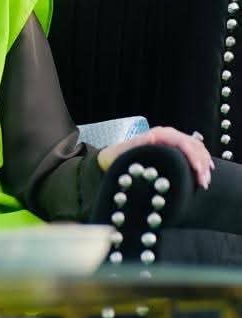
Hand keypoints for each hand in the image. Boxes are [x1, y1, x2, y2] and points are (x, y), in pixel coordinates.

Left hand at [96, 126, 214, 189]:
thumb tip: (152, 138)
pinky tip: (205, 171)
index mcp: (159, 135)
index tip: (198, 171)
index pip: (183, 142)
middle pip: (193, 145)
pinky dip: (201, 161)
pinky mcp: (173, 149)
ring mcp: (171, 141)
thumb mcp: (125, 152)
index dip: (193, 156)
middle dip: (201, 163)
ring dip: (203, 164)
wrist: (111, 158)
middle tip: (203, 182)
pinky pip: (193, 152)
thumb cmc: (117, 157)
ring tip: (205, 181)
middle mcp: (167, 135)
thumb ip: (138, 145)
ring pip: (196, 148)